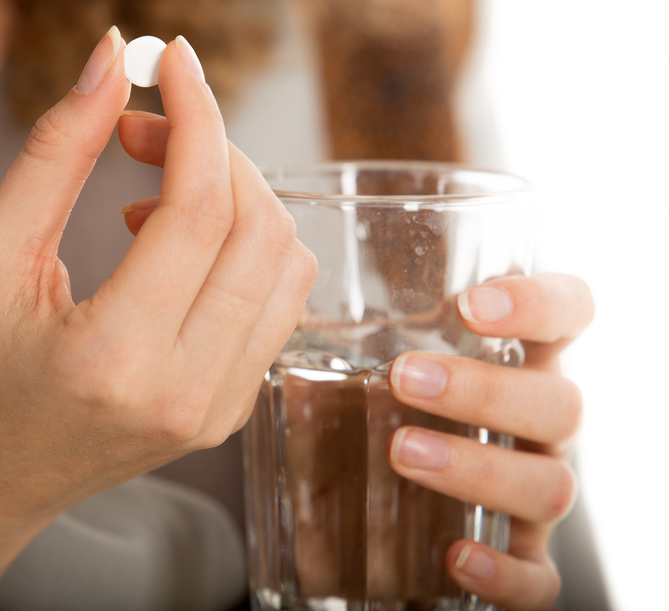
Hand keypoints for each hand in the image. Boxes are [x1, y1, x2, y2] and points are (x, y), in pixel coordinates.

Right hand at [0, 29, 316, 609]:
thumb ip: (55, 152)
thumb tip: (109, 58)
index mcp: (114, 358)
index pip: (199, 210)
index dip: (195, 117)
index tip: (171, 59)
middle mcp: (185, 393)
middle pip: (259, 231)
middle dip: (214, 150)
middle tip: (142, 128)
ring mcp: (216, 412)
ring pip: (284, 265)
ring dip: (233, 199)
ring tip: (149, 193)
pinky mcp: (226, 413)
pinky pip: (273, 305)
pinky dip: (238, 251)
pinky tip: (170, 246)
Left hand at [388, 274, 593, 609]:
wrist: (376, 512)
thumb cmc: (379, 408)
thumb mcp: (371, 357)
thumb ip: (356, 321)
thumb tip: (288, 278)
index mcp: (518, 360)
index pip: (568, 313)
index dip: (539, 303)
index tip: (470, 304)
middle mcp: (538, 425)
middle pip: (559, 403)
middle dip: (484, 391)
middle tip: (404, 378)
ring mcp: (534, 493)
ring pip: (549, 486)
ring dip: (478, 469)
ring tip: (400, 452)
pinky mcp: (522, 560)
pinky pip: (540, 579)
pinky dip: (505, 574)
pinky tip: (455, 557)